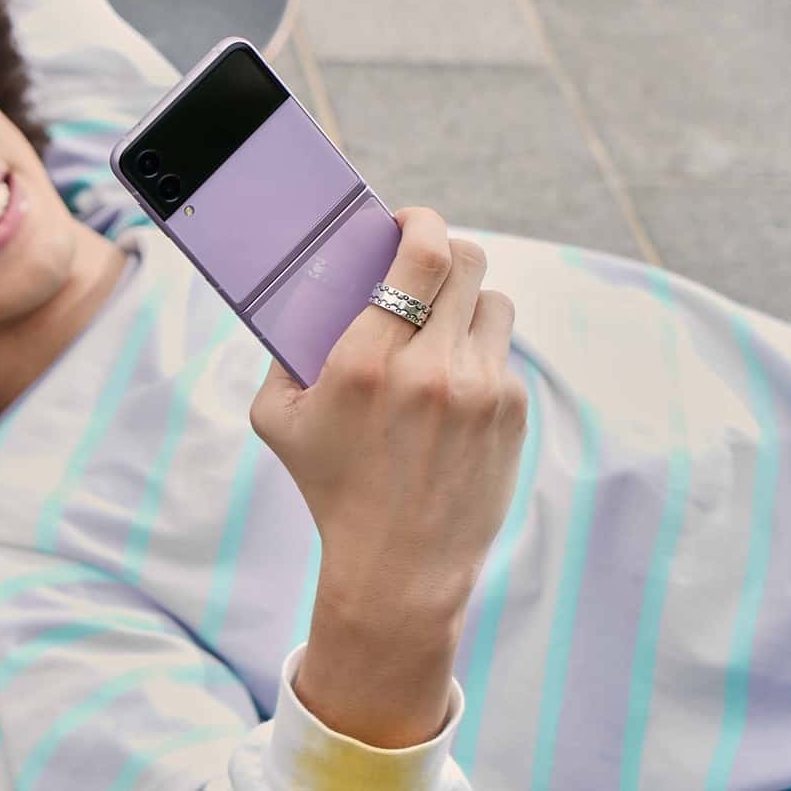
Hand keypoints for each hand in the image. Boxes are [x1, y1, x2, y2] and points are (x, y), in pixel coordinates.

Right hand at [247, 207, 527, 745]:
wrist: (398, 569)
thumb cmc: (329, 487)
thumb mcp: (278, 418)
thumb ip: (285, 352)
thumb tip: (307, 291)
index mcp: (367, 361)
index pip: (421, 253)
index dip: (420, 221)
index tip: (407, 221)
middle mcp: (432, 368)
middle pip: (468, 261)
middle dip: (445, 252)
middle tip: (423, 265)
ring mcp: (481, 390)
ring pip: (493, 302)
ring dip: (466, 303)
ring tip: (439, 328)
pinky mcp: (512, 412)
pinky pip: (500, 353)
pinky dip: (476, 358)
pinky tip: (451, 391)